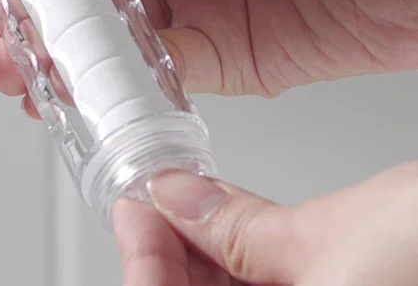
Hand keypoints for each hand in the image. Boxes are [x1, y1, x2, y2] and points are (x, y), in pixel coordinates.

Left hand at [116, 162, 417, 285]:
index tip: (134, 210)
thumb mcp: (330, 243)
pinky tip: (235, 231)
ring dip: (205, 261)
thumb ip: (238, 226)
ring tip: (190, 205)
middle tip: (157, 201)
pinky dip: (246, 270)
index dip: (143, 265)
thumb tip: (173, 195)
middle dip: (172, 260)